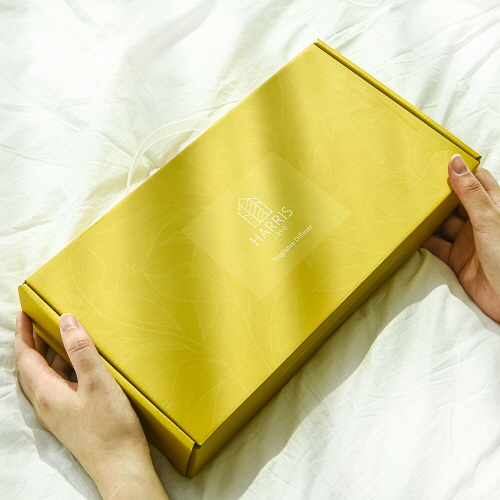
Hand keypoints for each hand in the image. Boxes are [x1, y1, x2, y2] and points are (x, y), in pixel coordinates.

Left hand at [14, 311, 168, 499]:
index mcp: (47, 393)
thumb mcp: (98, 382)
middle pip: (29, 368)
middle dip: (30, 343)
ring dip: (44, 356)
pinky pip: (56, 387)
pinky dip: (58, 369)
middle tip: (36, 321)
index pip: (25, 358)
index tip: (23, 313)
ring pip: (42, 378)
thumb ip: (81, 351)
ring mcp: (57, 413)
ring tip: (55, 337)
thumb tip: (66, 321)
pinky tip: (76, 366)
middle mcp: (46, 404)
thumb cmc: (110, 426)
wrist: (120, 465)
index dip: (22, 334)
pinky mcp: (70, 418)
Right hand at [422, 154, 499, 322]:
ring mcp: (467, 241)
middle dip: (437, 195)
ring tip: (408, 208)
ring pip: (442, 224)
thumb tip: (454, 162)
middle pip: (454, 202)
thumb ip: (470, 193)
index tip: (437, 160)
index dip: (459, 170)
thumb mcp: (488, 219)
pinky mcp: (456, 259)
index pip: (476, 180)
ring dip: (427, 219)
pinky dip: (423, 242)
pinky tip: (410, 235)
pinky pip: (435, 246)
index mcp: (493, 206)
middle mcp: (479, 222)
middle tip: (414, 184)